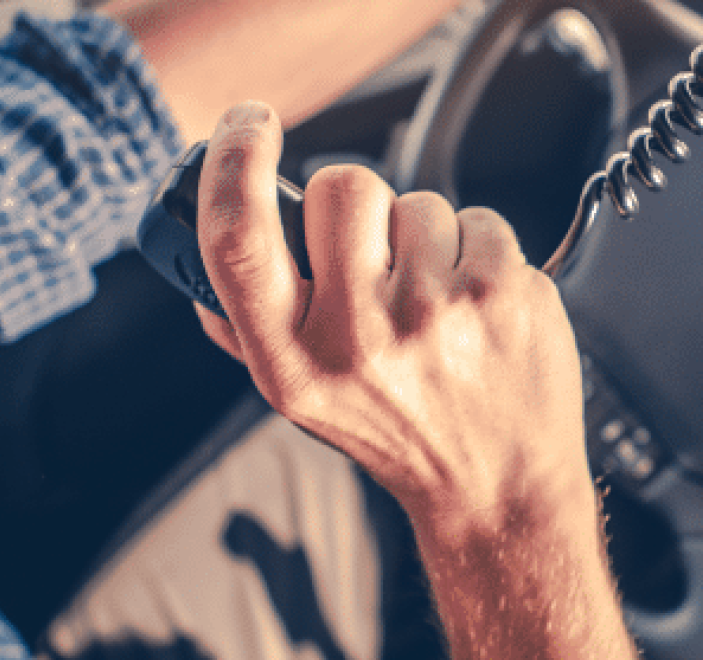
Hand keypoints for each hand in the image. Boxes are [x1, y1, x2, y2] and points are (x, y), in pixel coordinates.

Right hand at [193, 101, 590, 534]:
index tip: (246, 127)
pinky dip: (477, 251)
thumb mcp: (301, 401)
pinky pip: (477, 219)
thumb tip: (201, 275)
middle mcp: (358, 340)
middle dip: (355, 204)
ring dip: (423, 238)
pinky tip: (474, 306)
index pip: (238, 238)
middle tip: (372, 255)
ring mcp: (436, 315)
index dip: (233, 164)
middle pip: (341, 187)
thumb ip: (247, 334)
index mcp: (291, 363)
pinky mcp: (501, 294)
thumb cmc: (396, 435)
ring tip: (432, 302)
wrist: (497, 489)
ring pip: (416, 202)